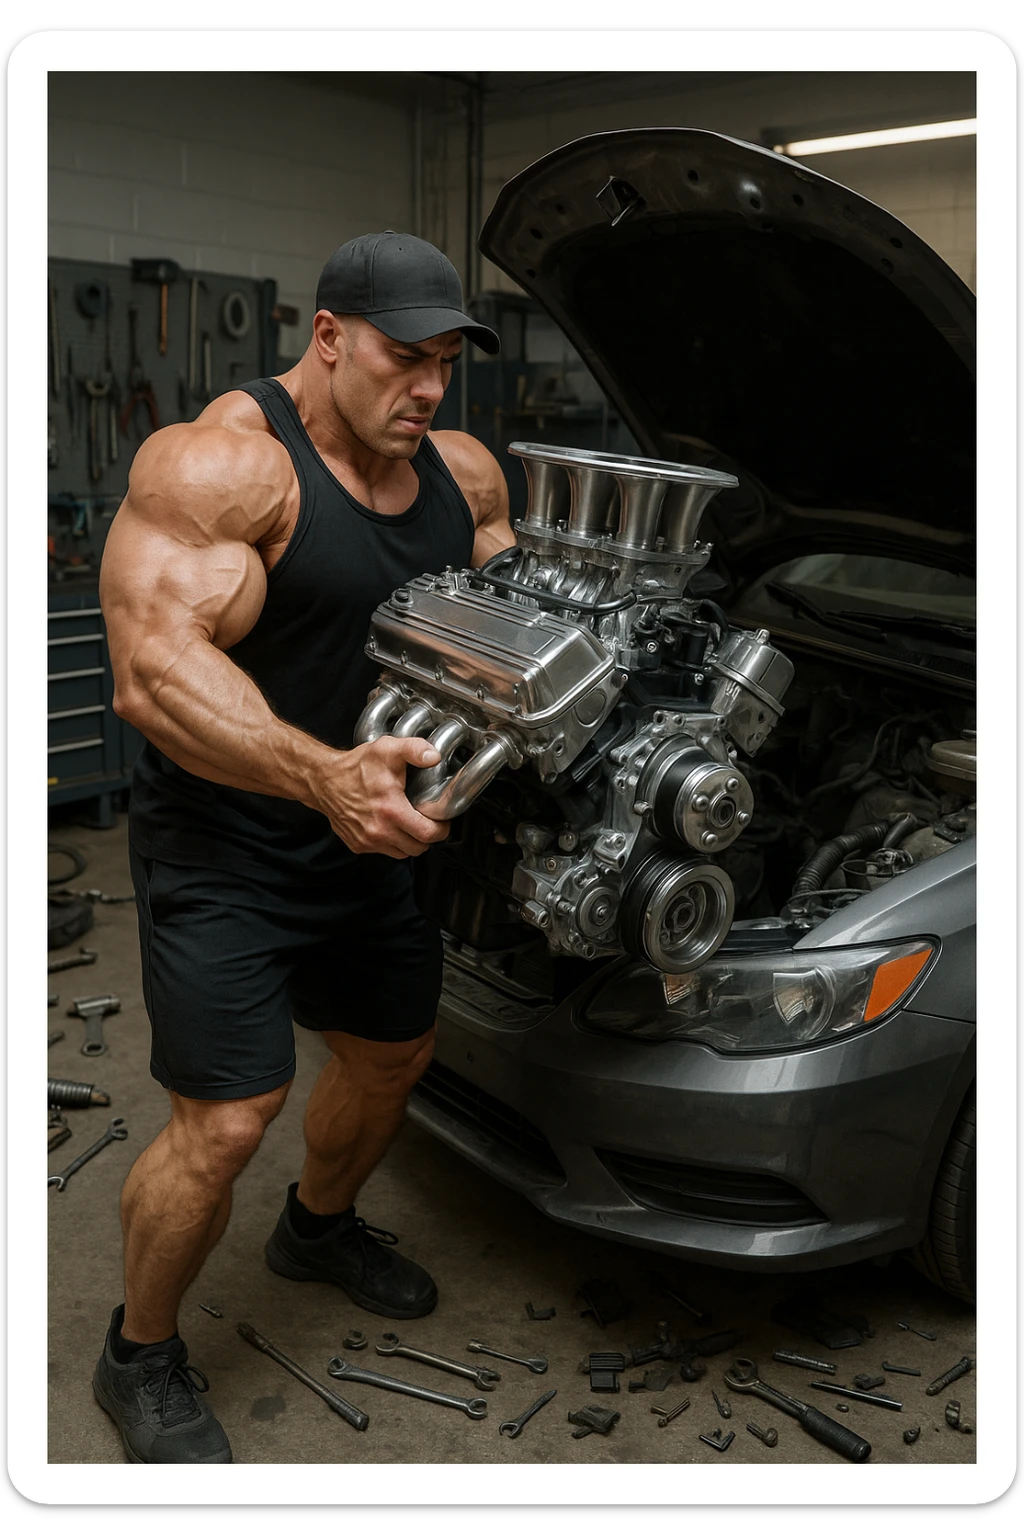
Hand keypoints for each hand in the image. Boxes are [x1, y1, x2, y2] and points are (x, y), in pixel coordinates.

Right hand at [323, 736, 451, 857]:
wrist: (324, 780)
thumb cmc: (355, 767)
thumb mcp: (387, 749)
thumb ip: (414, 749)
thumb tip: (433, 756)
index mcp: (391, 810)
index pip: (428, 834)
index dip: (440, 829)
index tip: (441, 821)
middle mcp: (379, 830)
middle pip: (418, 848)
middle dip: (426, 836)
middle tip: (426, 821)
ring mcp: (367, 841)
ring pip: (402, 853)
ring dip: (409, 841)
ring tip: (408, 823)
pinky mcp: (358, 845)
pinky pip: (383, 851)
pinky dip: (390, 843)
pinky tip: (389, 826)